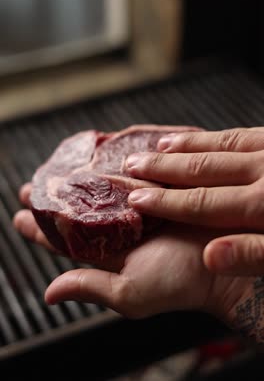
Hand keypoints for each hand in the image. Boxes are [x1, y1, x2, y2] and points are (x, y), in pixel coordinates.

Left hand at [14, 185, 249, 324]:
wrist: (223, 259)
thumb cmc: (179, 283)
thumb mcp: (131, 292)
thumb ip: (90, 287)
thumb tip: (49, 293)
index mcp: (109, 252)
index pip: (65, 241)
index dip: (39, 229)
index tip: (18, 217)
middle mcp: (119, 227)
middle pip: (78, 210)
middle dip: (52, 198)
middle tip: (30, 187)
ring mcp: (137, 205)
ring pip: (100, 188)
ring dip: (77, 177)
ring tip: (56, 166)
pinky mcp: (155, 188)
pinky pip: (129, 172)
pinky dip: (110, 163)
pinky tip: (95, 154)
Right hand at [126, 127, 263, 276]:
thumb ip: (252, 255)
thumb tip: (212, 257)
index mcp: (263, 204)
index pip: (202, 203)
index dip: (165, 202)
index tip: (136, 199)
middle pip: (203, 168)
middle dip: (163, 166)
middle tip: (132, 163)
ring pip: (222, 144)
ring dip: (187, 145)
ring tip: (160, 145)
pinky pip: (244, 133)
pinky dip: (219, 135)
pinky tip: (208, 137)